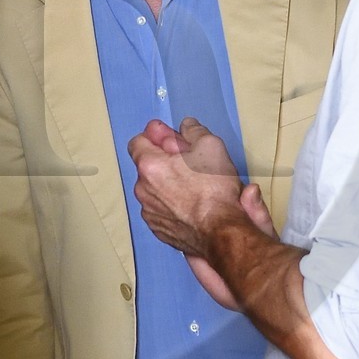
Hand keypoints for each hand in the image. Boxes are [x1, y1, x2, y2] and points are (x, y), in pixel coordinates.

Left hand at [128, 115, 247, 257]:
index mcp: (149, 165)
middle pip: (148, 166)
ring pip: (155, 189)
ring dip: (169, 185)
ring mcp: (149, 212)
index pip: (138, 141)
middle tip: (191, 164)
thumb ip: (193, 131)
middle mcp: (143, 189)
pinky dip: (173, 205)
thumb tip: (186, 127)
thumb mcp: (210, 145)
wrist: (220, 231)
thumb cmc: (214, 191)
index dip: (157, 137)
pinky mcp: (159, 229)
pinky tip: (192, 206)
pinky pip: (161, 210)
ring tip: (194, 188)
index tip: (173, 141)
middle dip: (166, 162)